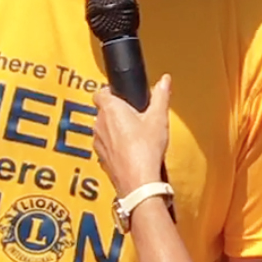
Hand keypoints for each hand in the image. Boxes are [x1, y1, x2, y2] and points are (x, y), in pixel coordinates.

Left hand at [91, 75, 171, 197]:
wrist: (138, 182)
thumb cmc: (146, 149)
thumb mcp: (158, 118)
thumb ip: (161, 96)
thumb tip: (164, 80)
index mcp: (110, 109)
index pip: (100, 92)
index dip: (110, 92)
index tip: (123, 96)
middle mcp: (99, 124)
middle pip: (103, 111)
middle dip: (116, 112)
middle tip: (135, 117)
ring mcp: (97, 142)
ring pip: (103, 130)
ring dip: (114, 130)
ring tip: (134, 136)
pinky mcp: (101, 158)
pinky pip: (105, 147)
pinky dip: (114, 147)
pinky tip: (130, 152)